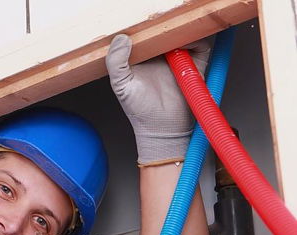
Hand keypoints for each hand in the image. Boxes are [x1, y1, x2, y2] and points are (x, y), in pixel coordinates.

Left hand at [105, 34, 211, 163]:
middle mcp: (159, 54)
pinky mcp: (195, 63)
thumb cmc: (140, 110)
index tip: (141, 24)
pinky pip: (200, 44)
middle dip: (162, 24)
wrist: (163, 128)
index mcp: (140, 56)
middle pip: (163, 30)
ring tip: (171, 33)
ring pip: (182, 33)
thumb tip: (121, 39)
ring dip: (179, 30)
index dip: (142, 27)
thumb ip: (116, 62)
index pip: (142, 34)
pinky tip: (186, 44)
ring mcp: (178, 57)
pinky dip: (196, 40)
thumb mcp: (121, 85)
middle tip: (159, 23)